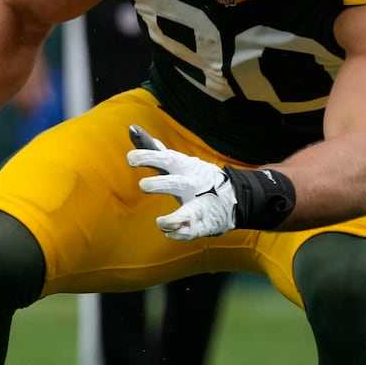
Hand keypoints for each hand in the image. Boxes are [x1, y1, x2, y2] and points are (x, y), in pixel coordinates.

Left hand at [125, 125, 236, 239]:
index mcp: (185, 168)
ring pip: (189, 211)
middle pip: (177, 183)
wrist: (234, 197)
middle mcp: (193, 185)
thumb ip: (155, 151)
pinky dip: (180, 234)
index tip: (131, 158)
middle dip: (161, 184)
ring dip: (174, 218)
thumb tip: (133, 130)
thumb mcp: (178, 162)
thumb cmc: (196, 177)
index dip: (149, 157)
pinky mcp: (205, 224)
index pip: (166, 159)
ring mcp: (200, 205)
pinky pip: (192, 231)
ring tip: (161, 222)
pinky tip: (168, 233)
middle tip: (143, 185)